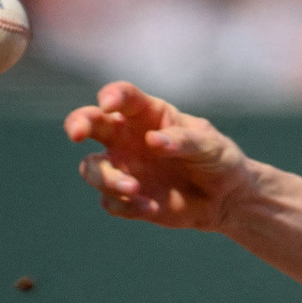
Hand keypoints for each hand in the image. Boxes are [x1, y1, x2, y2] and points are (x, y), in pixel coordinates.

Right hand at [67, 83, 254, 231]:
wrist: (225, 198)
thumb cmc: (217, 160)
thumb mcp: (210, 145)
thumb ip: (183, 140)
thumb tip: (153, 141)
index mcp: (147, 114)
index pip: (123, 97)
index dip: (112, 96)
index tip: (109, 103)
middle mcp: (127, 137)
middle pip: (90, 123)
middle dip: (77, 124)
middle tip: (76, 133)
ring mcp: (124, 167)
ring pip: (91, 168)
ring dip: (106, 178)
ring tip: (134, 187)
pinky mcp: (127, 197)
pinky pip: (111, 201)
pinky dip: (126, 205)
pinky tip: (152, 207)